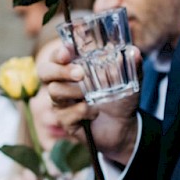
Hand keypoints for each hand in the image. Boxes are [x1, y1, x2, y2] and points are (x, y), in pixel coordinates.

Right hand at [39, 39, 140, 163]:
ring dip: (75, 92)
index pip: (57, 56)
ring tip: (93, 96)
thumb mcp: (130, 81)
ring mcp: (62, 103)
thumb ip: (132, 65)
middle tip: (80, 74)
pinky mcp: (65, 121)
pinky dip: (83, 111)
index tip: (68, 51)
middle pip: (45, 71)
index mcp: (74, 68)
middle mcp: (63, 83)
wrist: (124, 128)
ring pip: (55, 92)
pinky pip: (66, 113)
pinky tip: (94, 113)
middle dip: (60, 70)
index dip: (58, 52)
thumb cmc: (121, 99)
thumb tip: (134, 51)